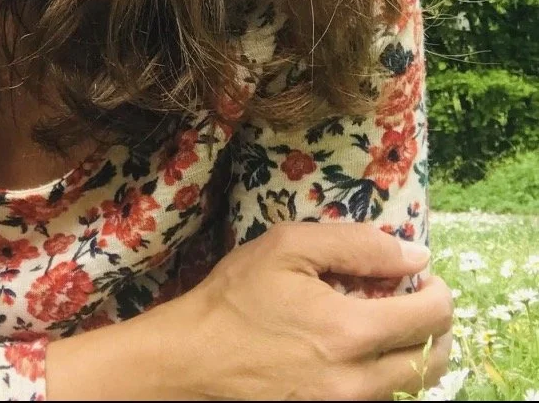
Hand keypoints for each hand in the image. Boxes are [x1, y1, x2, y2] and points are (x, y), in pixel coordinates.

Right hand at [167, 223, 452, 399]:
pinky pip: (381, 398)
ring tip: (389, 322)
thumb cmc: (236, 297)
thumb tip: (414, 253)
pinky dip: (385, 371)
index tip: (423, 274)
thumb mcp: (287, 247)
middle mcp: (358, 381)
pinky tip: (359, 348)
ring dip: (414, 350)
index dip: (438, 291)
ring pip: (412, 385)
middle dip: (437, 326)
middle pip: (434, 361)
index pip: (431, 317)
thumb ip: (356, 245)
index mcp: (350, 332)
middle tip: (417, 299)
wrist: (194, 359)